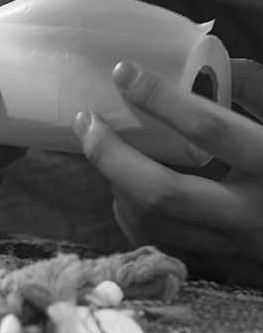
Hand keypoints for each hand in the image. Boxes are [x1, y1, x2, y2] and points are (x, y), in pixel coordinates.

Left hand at [76, 58, 262, 285]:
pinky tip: (125, 188)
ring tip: (101, 147)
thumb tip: (221, 62)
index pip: (210, 128)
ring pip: (154, 222)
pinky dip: (134, 214)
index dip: (161, 98)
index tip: (123, 71)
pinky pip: (163, 244)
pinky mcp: (230, 270)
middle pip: (162, 191)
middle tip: (87, 120)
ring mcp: (240, 250)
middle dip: (112, 154)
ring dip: (116, 184)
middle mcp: (255, 215)